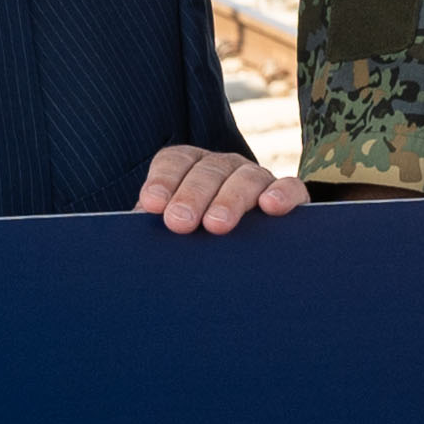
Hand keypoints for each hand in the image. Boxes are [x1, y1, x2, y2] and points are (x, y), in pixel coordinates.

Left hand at [138, 144, 300, 234]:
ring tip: (216, 225)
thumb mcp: (173, 235)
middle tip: (179, 222)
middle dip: (191, 196)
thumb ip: (153, 231)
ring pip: (245, 178)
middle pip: (207, 171)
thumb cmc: (194, 244)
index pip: (174, 162)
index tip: (150, 205)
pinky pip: (290, 186)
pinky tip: (270, 207)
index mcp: (189, 169)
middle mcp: (223, 168)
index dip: (162, 181)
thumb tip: (132, 233)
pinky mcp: (289, 195)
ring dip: (230, 200)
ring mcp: (256, 178)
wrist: (245, 260)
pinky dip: (282, 193)